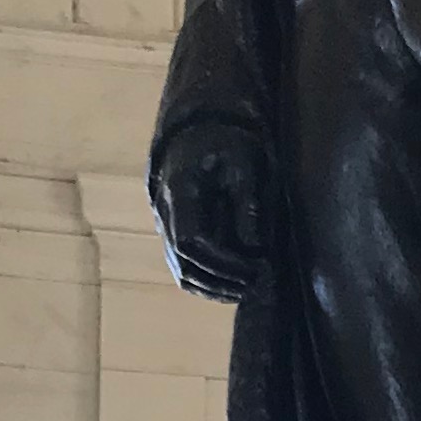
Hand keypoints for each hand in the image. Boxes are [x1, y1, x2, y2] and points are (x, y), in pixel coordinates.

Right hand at [154, 119, 274, 301]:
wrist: (202, 130)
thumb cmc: (226, 141)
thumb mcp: (244, 162)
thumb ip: (248, 202)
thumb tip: (255, 248)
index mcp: (179, 192)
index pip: (191, 242)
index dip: (222, 263)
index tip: (253, 269)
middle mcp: (165, 212)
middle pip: (184, 264)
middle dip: (220, 281)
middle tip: (255, 284)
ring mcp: (166, 225)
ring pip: (181, 271)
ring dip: (212, 288)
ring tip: (246, 290)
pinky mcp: (174, 232)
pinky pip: (183, 267)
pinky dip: (205, 282)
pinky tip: (231, 286)